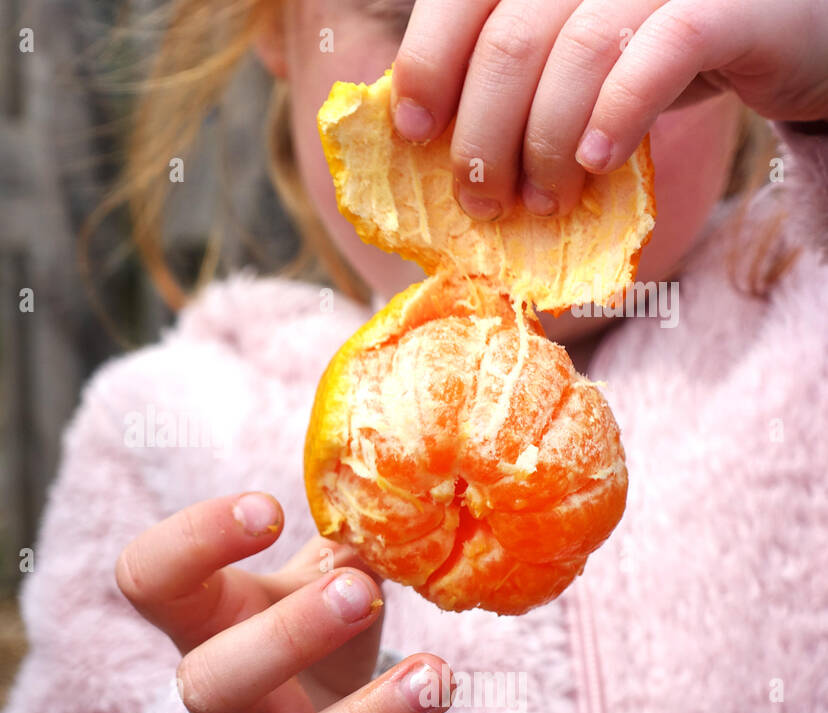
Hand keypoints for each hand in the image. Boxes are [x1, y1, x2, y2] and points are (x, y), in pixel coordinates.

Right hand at [115, 491, 452, 712]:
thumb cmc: (309, 634)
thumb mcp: (313, 580)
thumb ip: (342, 545)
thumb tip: (393, 502)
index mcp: (203, 622)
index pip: (150, 578)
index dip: (192, 541)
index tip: (268, 507)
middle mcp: (218, 700)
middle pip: (211, 681)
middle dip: (286, 636)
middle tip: (359, 590)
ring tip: (435, 674)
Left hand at [389, 0, 827, 218]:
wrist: (792, 32)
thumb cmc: (657, 47)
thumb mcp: (571, 50)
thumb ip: (508, 71)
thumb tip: (415, 130)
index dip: (428, 62)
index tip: (413, 130)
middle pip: (511, 38)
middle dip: (483, 134)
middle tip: (482, 201)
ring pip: (577, 51)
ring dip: (544, 144)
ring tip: (543, 201)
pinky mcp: (731, 2)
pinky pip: (659, 55)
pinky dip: (615, 115)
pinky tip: (597, 162)